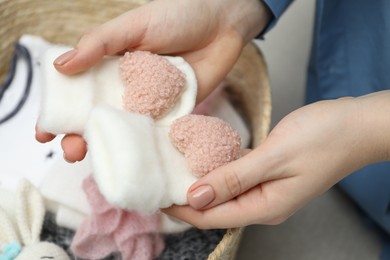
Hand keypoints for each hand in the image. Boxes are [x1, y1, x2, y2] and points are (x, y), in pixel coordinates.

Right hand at [35, 0, 271, 161]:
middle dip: (81, 138)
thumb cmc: (177, 15)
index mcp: (110, 68)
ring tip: (97, 162)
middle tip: (72, 152)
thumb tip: (60, 66)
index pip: (79, 94)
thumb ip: (99, 44)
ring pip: (125, 133)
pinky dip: (145, 153)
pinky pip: (157, 137)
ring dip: (110, 150)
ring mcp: (150, 105)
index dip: (60, 112)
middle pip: (99, 120)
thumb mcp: (133, 24)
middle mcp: (127, 90)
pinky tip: (135, 166)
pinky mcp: (174, 115)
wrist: (221, 23)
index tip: (44, 131)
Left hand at [162, 92, 389, 228]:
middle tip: (160, 178)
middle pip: (215, 206)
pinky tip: (203, 154)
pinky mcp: (268, 173)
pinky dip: (218, 166)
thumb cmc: (323, 138)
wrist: (356, 125)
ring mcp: (266, 189)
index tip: (156, 195)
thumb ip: (234, 178)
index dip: (182, 208)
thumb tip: (197, 196)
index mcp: (264, 207)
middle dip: (186, 196)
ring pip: (224, 189)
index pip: (212, 216)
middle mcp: (263, 204)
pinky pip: (236, 175)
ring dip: (200, 179)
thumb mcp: (274, 157)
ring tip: (174, 166)